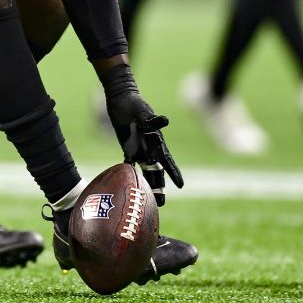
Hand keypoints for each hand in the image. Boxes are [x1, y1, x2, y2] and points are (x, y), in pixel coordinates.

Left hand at [107, 90, 183, 205]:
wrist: (122, 99)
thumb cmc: (134, 104)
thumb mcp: (143, 110)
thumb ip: (152, 119)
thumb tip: (165, 120)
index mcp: (155, 141)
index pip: (166, 160)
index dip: (173, 173)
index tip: (180, 186)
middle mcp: (149, 147)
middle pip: (156, 171)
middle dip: (159, 187)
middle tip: (162, 204)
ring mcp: (139, 148)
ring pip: (145, 171)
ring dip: (147, 184)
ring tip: (150, 200)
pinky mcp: (128, 147)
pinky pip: (130, 163)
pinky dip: (130, 173)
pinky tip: (130, 186)